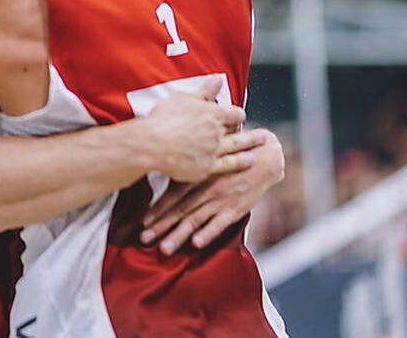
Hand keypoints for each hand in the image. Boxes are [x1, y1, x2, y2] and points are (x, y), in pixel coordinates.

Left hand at [139, 129, 284, 254]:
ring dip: (178, 235)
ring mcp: (220, 200)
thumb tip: (163, 172)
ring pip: (195, 220)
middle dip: (161, 226)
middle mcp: (205, 188)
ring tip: (164, 248)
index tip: (143, 221)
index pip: (173, 195)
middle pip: (179, 210)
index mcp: (196, 176)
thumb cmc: (230, 157)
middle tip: (144, 239)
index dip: (157, 209)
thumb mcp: (206, 159)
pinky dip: (208, 233)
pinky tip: (196, 243)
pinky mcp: (236, 209)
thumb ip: (187, 169)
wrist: (263, 157)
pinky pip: (220, 223)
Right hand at [142, 86, 253, 182]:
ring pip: (237, 147)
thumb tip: (218, 78)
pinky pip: (228, 165)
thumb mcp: (183, 99)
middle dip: (251, 133)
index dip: (237, 114)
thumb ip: (204, 91)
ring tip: (261, 146)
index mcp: (212, 114)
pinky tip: (249, 161)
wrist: (154, 144)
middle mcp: (217, 132)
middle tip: (263, 135)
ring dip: (250, 145)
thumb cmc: (164, 119)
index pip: (233, 113)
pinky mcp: (207, 167)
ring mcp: (214, 151)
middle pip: (238, 131)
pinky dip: (240, 162)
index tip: (240, 116)